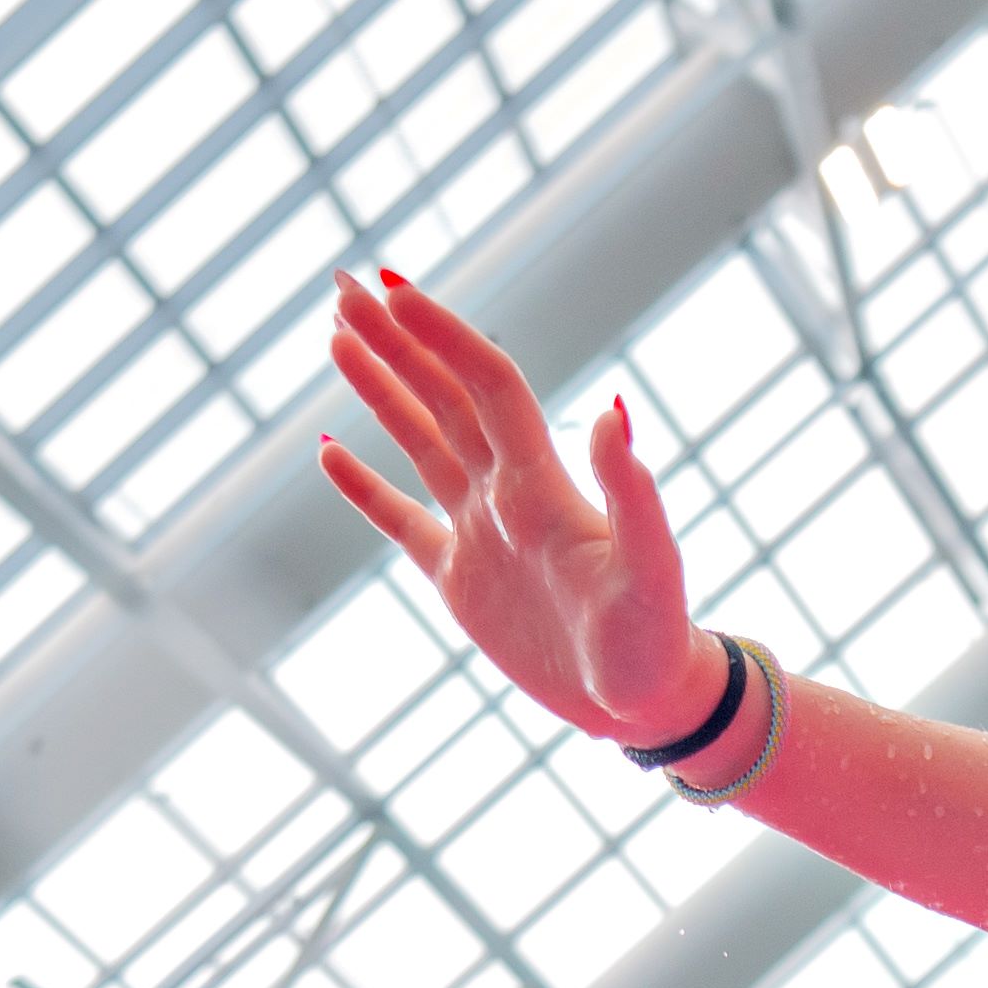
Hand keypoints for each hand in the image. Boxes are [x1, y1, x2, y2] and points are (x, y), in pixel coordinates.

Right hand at [317, 267, 726, 752]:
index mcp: (541, 483)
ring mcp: (479, 533)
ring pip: (420, 441)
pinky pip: (402, 520)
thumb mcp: (650, 566)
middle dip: (397, 340)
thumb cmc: (657, 637)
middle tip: (345, 286)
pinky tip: (330, 449)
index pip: (485, 385)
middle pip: (443, 395)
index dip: (441, 336)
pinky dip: (364, 488)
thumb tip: (613, 409)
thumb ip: (630, 492)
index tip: (394, 292)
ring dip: (381, 389)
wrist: (648, 701)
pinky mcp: (460, 581)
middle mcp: (505, 493)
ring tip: (337, 337)